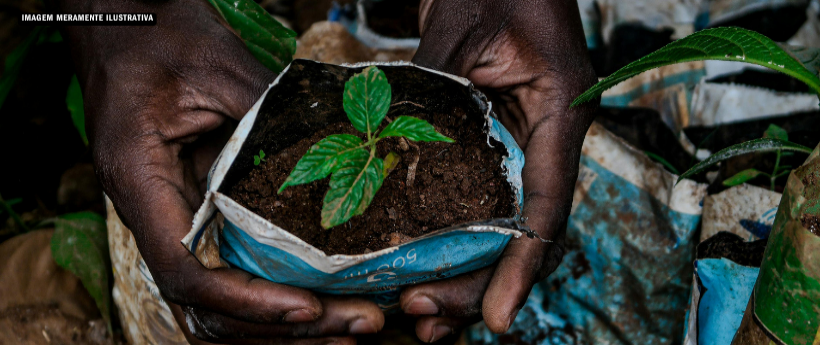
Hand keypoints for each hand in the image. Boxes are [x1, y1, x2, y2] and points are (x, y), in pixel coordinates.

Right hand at [56, 0, 383, 342]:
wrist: (124, 18)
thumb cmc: (157, 33)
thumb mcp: (216, 64)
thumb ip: (270, 111)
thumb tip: (342, 149)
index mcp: (139, 180)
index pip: (182, 271)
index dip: (244, 301)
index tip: (305, 307)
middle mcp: (151, 210)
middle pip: (207, 304)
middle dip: (281, 326)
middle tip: (356, 324)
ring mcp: (174, 213)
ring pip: (218, 300)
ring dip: (280, 324)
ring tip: (350, 324)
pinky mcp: (197, 207)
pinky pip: (228, 269)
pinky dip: (272, 294)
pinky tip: (322, 297)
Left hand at [402, 0, 598, 341]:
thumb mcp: (457, 31)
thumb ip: (429, 91)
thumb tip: (380, 151)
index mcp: (560, 114)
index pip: (546, 206)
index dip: (522, 268)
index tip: (498, 317)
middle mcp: (547, 140)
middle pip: (520, 231)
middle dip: (478, 283)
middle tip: (426, 316)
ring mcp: (522, 145)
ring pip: (499, 225)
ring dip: (463, 271)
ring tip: (419, 310)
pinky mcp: (494, 143)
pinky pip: (477, 200)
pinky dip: (451, 234)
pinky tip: (419, 264)